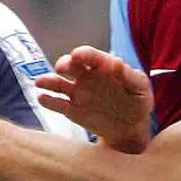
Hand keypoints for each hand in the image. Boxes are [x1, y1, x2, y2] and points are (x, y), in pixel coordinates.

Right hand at [34, 46, 153, 153]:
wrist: (131, 127)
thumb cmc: (138, 102)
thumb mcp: (140, 88)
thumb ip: (129, 76)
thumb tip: (117, 62)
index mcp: (103, 66)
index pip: (91, 56)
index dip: (84, 53)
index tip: (77, 55)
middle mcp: (86, 76)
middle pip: (71, 66)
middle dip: (65, 64)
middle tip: (62, 68)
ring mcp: (77, 93)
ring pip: (59, 83)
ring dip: (48, 81)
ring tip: (40, 82)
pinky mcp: (71, 110)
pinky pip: (58, 104)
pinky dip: (48, 101)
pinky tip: (42, 98)